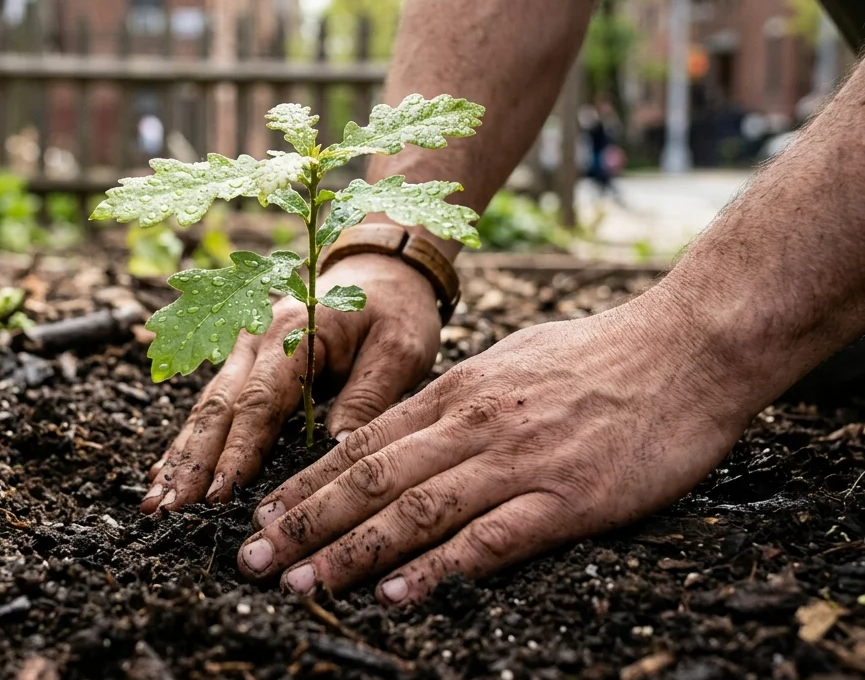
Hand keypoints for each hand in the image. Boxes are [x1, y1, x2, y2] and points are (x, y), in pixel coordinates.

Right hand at [141, 252, 442, 512]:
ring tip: (156, 503)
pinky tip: (165, 474)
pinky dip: (189, 442)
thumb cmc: (395, 311)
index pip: (260, 401)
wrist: (381, 269)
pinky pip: (211, 405)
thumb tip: (339, 447)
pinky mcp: (243, 363)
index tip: (218, 494)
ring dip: (181, 457)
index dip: (237, 450)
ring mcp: (243, 349)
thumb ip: (370, 396)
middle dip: (192, 462)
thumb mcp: (401, 349)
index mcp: (295, 333)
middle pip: (218, 407)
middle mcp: (256, 338)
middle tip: (169, 509)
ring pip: (206, 408)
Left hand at [236, 290, 761, 604]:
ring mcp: (516, 460)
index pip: (362, 444)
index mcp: (458, 391)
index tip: (266, 516)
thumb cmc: (601, 356)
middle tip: (254, 560)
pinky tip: (396, 595)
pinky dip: (435, 570)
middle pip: (370, 479)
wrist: (689, 348)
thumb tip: (407, 430)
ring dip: (351, 552)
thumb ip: (458, 399)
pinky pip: (487, 540)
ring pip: (413, 511)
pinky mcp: (565, 498)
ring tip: (303, 583)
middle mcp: (473, 423)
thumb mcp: (512, 361)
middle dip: (305, 523)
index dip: (307, 484)